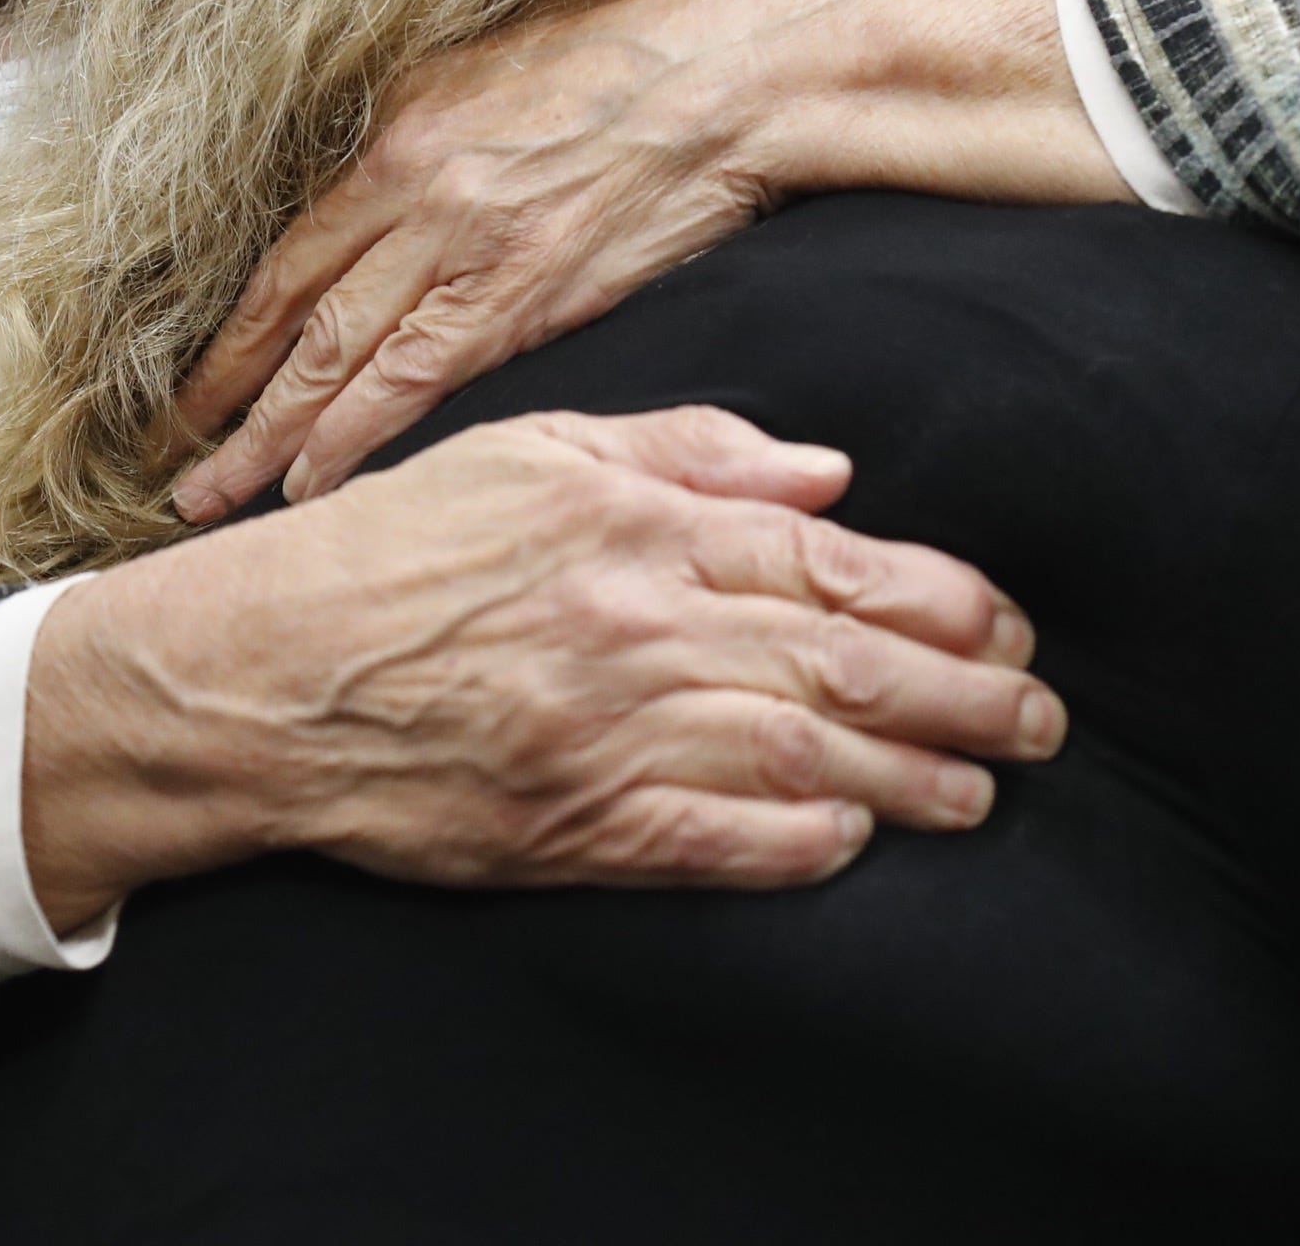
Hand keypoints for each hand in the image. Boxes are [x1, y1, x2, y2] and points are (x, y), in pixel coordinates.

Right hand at [21, 407, 1060, 932]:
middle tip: (1041, 719)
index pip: (829, 563)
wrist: (258, 671)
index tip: (1008, 622)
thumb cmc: (394, 548)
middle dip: (964, 697)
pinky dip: (794, 850)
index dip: (938, 599)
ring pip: (799, 759)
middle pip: (842, 666)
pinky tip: (854, 845)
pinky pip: (710, 845)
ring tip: (981, 793)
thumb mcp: (534, 450)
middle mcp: (638, 627)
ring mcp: (606, 734)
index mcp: (637, 527)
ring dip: (910, 781)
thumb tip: (826, 470)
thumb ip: (688, 450)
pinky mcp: (568, 826)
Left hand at [171, 0, 1127, 520]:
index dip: (233, 332)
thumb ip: (431, 134)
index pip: (289, 255)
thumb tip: (386, 190)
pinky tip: (316, 480)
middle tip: (171, 465)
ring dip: (272, 436)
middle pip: (292, 315)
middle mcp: (412, 187)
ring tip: (217, 495)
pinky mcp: (531, 289)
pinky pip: (418, 377)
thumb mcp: (498, 62)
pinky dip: (358, 433)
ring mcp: (466, 243)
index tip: (188, 389)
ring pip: (337, 357)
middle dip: (225, 399)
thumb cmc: (638, 46)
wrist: (741, 63)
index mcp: (399, 131)